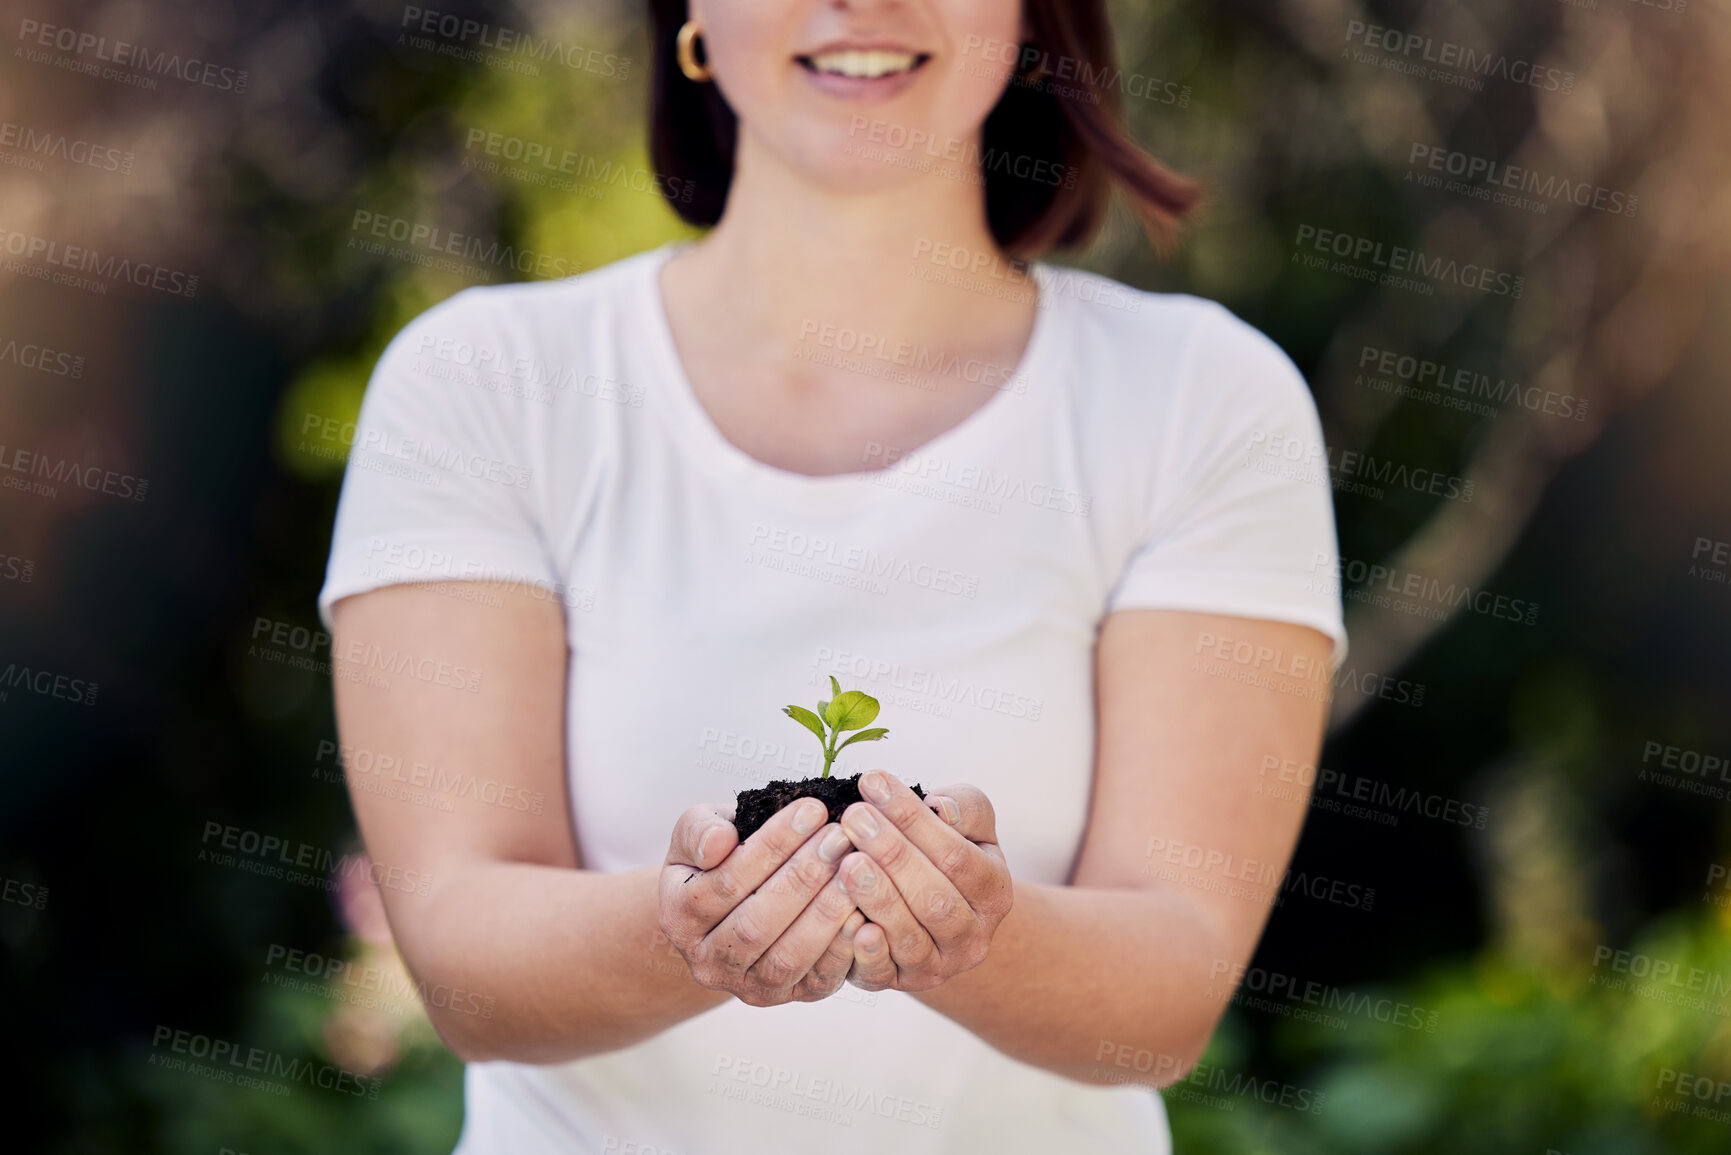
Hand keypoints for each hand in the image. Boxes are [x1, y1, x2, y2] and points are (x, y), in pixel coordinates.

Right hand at [659, 798, 867, 1006]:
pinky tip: (864, 911)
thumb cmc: (720, 855)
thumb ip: (699, 831)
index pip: (726, 883)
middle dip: (803, 877)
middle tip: (840, 837)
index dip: (771, 846)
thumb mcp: (696, 833)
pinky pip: (817, 980)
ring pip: (787, 957)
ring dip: (826, 912)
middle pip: (756, 925)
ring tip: (856, 868)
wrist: (733, 903)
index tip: (812, 809)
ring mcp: (747, 986)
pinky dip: (843, 949)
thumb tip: (719, 843)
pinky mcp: (788, 997)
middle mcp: (707, 961)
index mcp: (678, 917)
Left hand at [835, 772, 1012, 992]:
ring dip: (877, 897)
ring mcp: (937, 966)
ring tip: (846, 861)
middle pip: (934, 898)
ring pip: (909, 937)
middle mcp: (972, 937)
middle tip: (854, 817)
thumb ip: (964, 808)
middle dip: (892, 854)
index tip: (873, 783)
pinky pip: (883, 974)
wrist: (938, 917)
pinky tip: (848, 922)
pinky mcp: (899, 983)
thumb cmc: (946, 855)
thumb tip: (941, 807)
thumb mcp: (970, 825)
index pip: (955, 854)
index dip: (913, 819)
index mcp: (994, 892)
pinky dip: (866, 952)